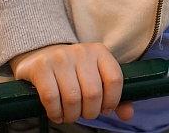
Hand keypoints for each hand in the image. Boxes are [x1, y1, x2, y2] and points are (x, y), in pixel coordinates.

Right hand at [9, 43, 133, 123]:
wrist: (41, 55)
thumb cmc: (74, 71)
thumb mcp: (95, 76)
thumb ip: (112, 94)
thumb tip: (128, 115)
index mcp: (100, 52)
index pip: (114, 79)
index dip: (112, 100)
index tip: (105, 110)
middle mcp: (81, 52)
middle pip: (93, 92)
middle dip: (90, 112)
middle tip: (85, 114)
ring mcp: (60, 58)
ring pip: (72, 97)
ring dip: (72, 115)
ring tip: (70, 116)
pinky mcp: (41, 67)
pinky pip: (51, 97)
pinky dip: (56, 112)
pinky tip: (57, 115)